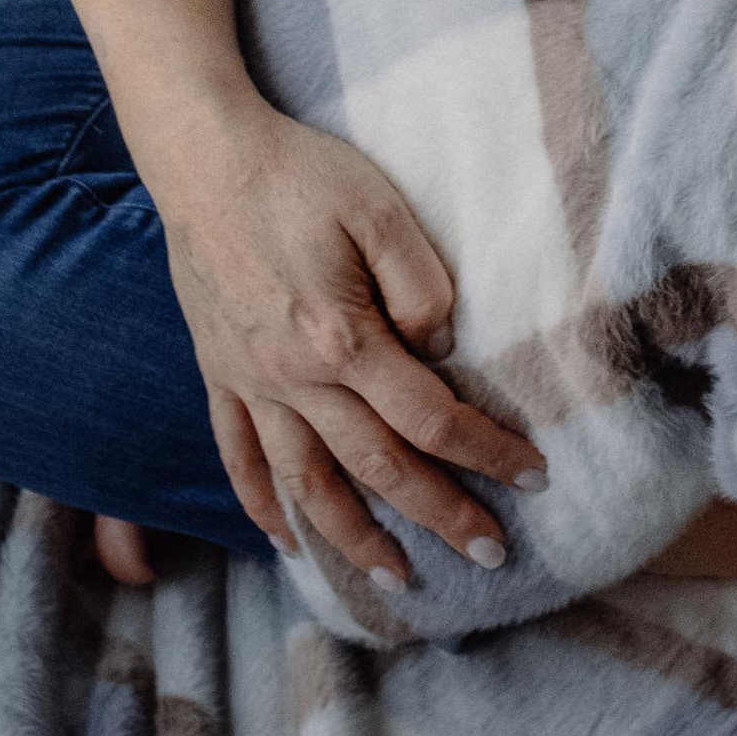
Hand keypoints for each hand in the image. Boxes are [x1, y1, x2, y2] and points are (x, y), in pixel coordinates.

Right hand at [146, 96, 543, 584]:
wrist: (204, 157)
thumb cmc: (301, 173)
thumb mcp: (380, 208)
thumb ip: (422, 285)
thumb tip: (443, 352)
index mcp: (342, 338)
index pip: (430, 417)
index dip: (485, 451)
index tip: (532, 478)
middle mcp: (293, 378)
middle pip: (378, 467)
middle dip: (439, 515)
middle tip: (490, 555)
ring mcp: (250, 382)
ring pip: (307, 484)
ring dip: (353, 538)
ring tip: (395, 578)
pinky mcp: (218, 373)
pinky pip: (238, 457)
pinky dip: (263, 506)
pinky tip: (288, 538)